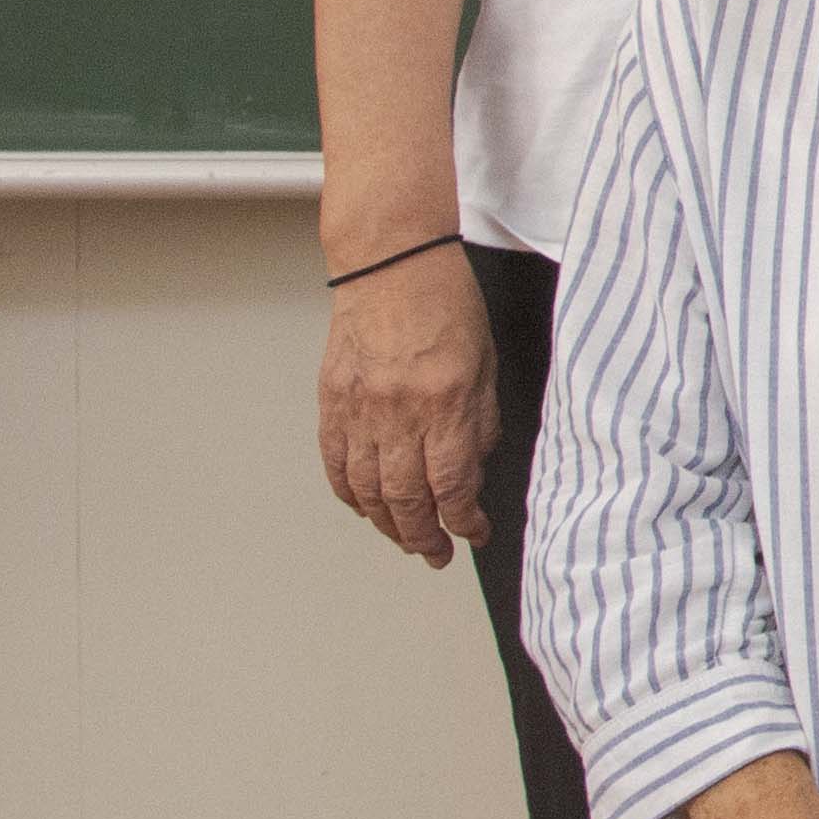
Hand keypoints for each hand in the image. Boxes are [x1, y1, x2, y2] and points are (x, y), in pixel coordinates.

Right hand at [313, 245, 495, 566]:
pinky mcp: (332, 401)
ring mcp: (359, 409)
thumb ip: (480, 423)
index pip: (452, 485)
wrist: (391, 264)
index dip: (464, 521)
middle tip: (437, 554)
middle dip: (424, 536)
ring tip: (406, 539)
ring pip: (366, 490)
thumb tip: (473, 472)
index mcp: (444, 402)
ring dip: (387, 524)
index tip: (474, 534)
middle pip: (405, 499)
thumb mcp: (486, 364)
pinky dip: (350, 494)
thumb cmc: (446, 304)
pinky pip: (336, 463)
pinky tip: (366, 508)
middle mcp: (398, 412)